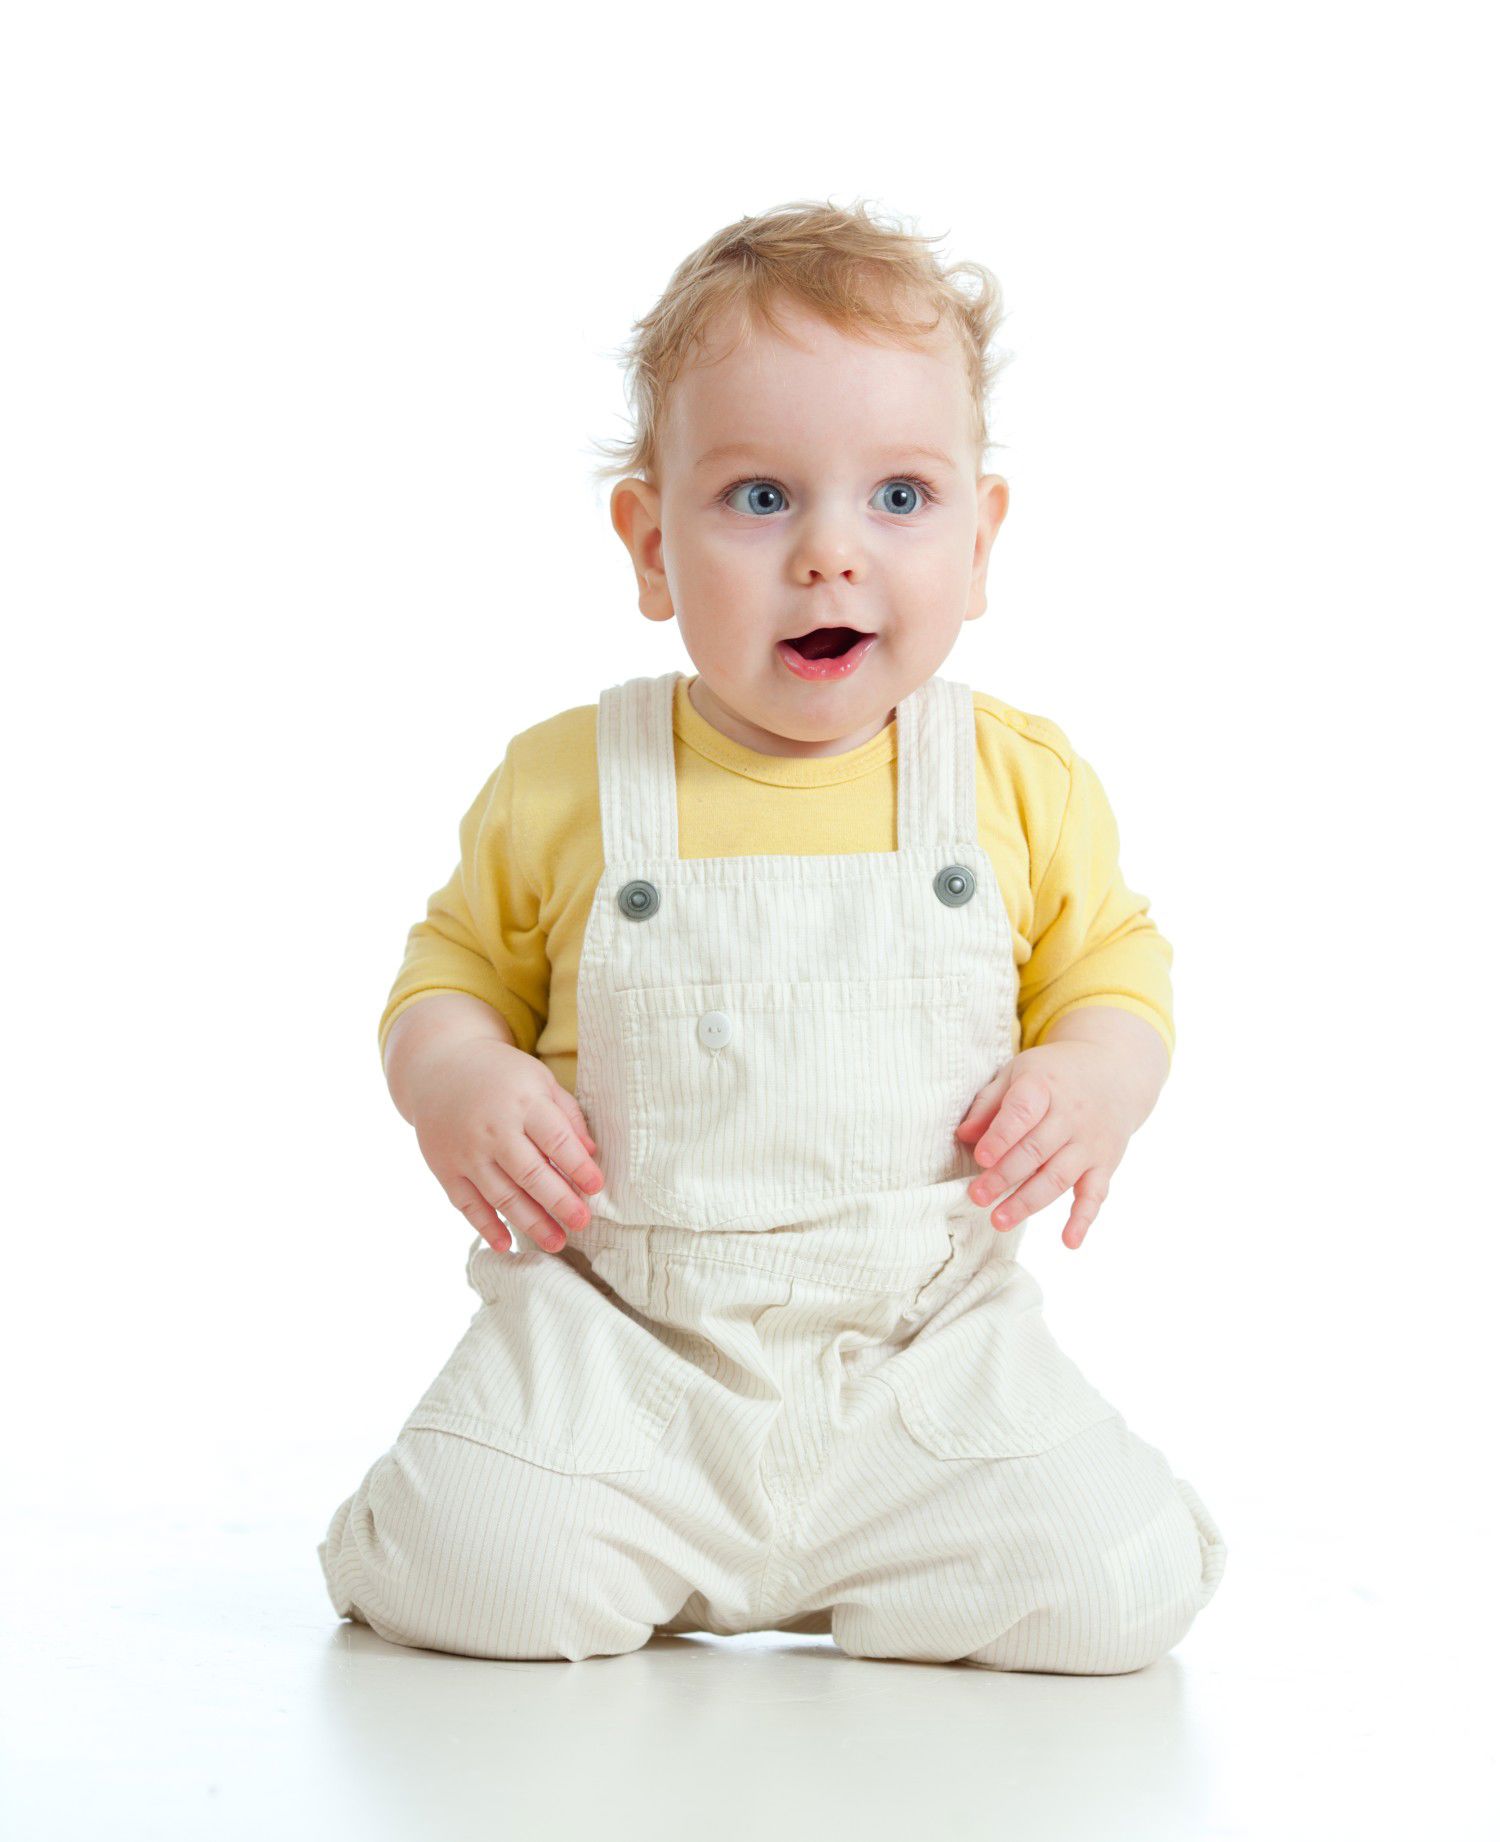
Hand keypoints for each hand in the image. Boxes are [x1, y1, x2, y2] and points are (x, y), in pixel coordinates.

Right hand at [407, 1037, 604, 1255]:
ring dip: (531, 1222)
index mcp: (523, 1102)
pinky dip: (485, 1227)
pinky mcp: (444, 1168)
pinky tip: (505, 1245)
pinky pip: (467, 1204)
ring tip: (556, 1241)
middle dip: (559, 1202)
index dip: (578, 1166)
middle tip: (582, 1222)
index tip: (596, 1187)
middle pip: (530, 1174)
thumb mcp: (539, 1079)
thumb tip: (592, 1154)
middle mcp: (493, 1128)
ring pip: (502, 1195)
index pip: (556, 1140)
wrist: (438, 1068)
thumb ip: (567, 1115)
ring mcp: (466, 1151)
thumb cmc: (501, 1075)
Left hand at [954, 1035, 1156, 1249]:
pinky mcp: (1105, 1164)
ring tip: (998, 1220)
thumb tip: (963, 1136)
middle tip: (977, 1197)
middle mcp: (1072, 1114)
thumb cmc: (1054, 1075)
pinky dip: (1083, 1219)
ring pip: (1058, 1177)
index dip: (1001, 1136)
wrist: (1114, 1072)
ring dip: (1028, 1202)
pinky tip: (1069, 1241)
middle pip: (1036, 1150)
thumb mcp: (1019, 1073)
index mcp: (1045, 1085)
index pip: (1023, 1112)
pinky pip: (1095, 1194)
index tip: (980, 1157)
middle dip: (1004, 1176)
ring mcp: (1091, 1142)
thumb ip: (989, 1103)